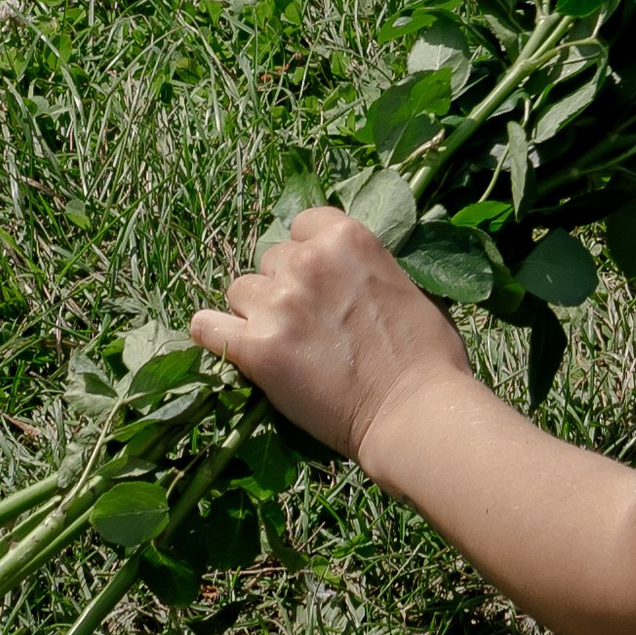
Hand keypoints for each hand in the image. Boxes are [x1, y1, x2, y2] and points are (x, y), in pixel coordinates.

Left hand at [191, 206, 474, 466]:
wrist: (413, 409)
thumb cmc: (428, 355)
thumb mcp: (405, 285)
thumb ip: (365, 270)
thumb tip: (350, 277)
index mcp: (346, 238)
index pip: (302, 224)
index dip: (308, 253)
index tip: (318, 279)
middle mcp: (307, 262)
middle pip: (271, 260)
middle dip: (285, 286)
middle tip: (307, 322)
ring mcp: (279, 303)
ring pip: (241, 291)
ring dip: (256, 312)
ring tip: (282, 342)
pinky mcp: (257, 348)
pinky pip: (207, 327)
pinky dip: (213, 333)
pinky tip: (226, 343)